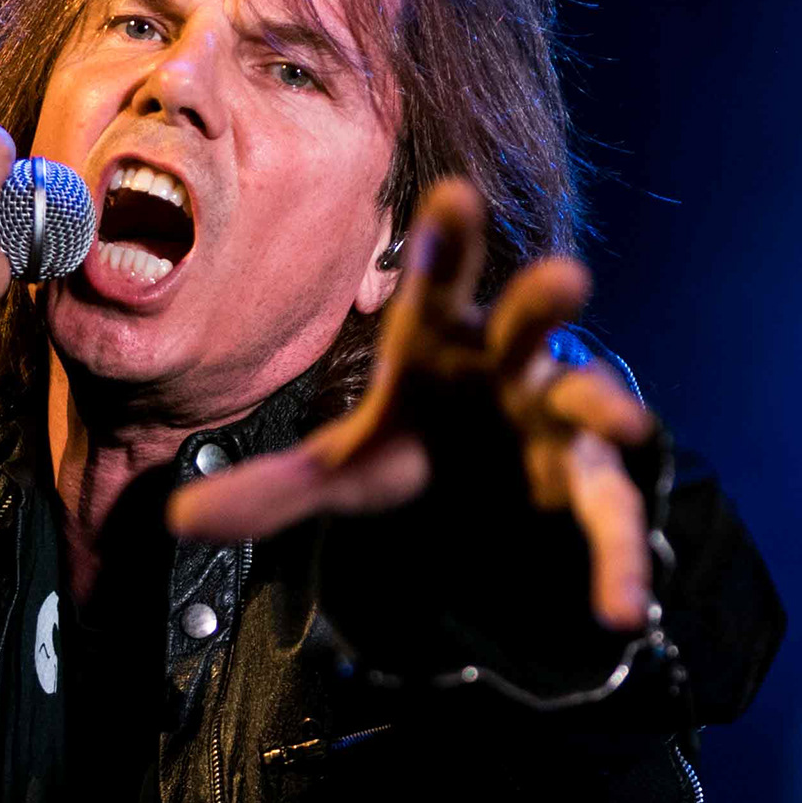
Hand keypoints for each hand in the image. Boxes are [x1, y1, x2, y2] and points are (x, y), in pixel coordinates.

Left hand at [166, 179, 657, 629]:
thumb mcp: (346, 467)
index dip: (446, 243)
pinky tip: (622, 608)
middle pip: (526, 322)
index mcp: (441, 341)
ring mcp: (555, 417)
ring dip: (605, 402)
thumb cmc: (423, 440)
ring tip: (624, 418)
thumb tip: (177, 518)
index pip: (436, 286)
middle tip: (566, 276)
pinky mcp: (587, 479)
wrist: (491, 485)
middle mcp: (506, 365)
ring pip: (586, 400)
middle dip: (543, 300)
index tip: (452, 194)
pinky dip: (619, 560)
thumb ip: (275, 487)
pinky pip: (608, 515)